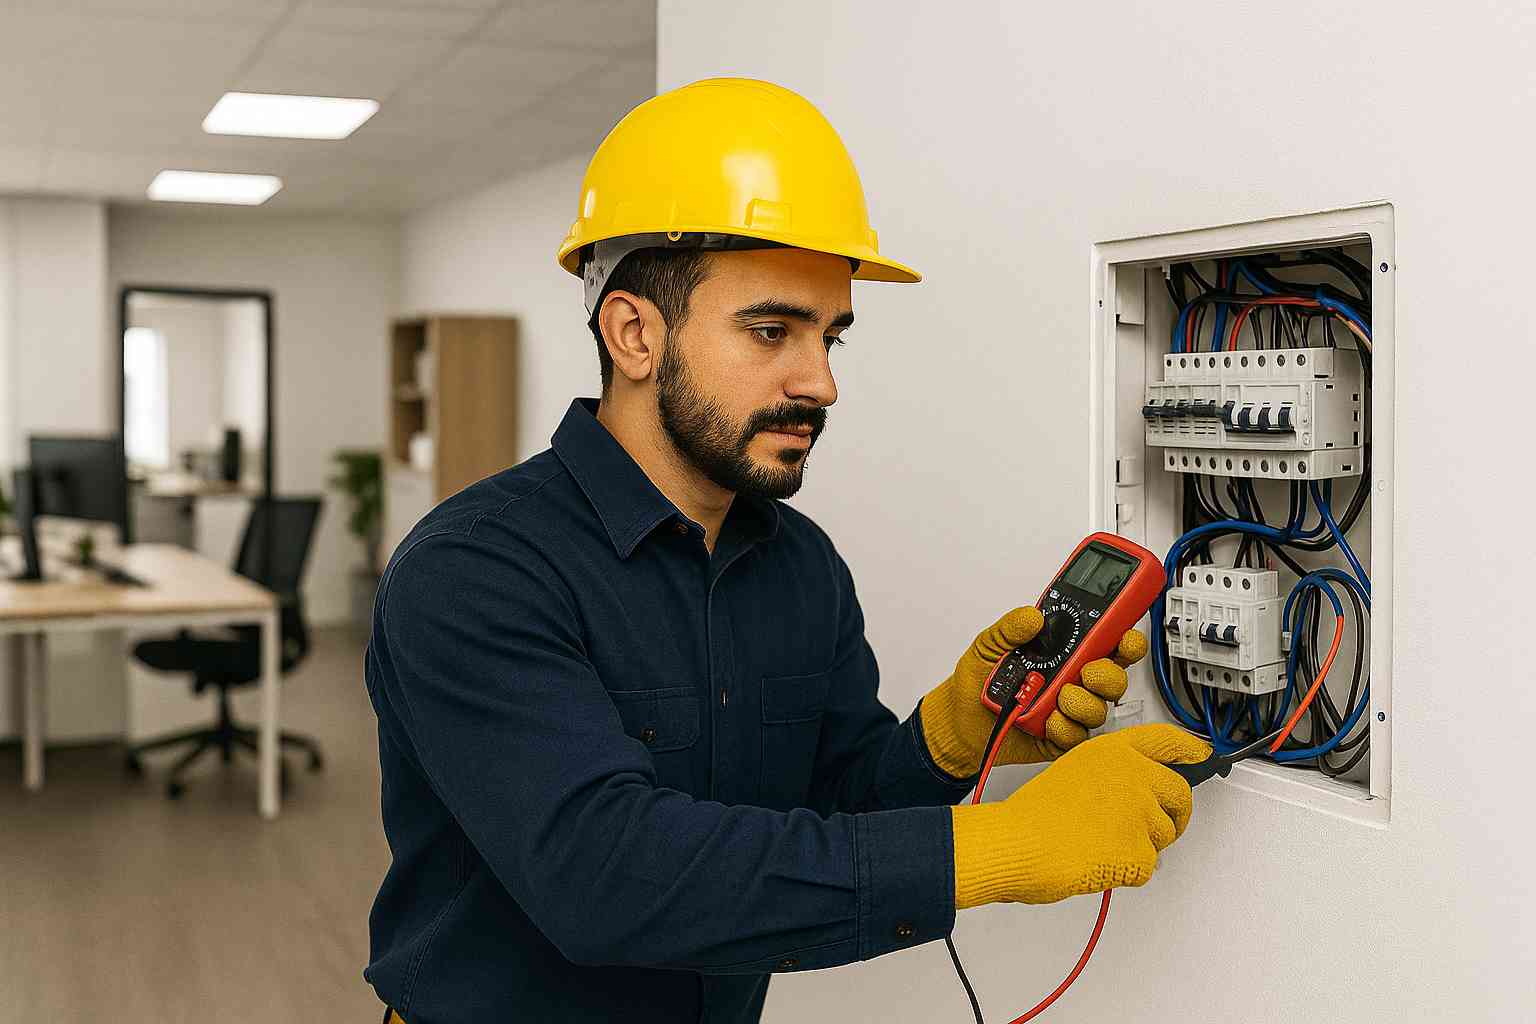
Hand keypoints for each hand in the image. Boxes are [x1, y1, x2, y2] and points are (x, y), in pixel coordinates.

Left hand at [918, 607, 1149, 777]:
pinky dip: (1064, 728)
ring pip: (1099, 709)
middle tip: (1086, 672)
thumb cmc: (977, 681)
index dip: (1125, 639)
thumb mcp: (989, 645)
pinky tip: (1046, 720)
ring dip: (1082, 703)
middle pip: (1113, 678)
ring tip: (1056, 698)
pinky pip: (1076, 737)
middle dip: (1108, 675)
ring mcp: (1067, 711)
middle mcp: (1071, 681)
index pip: (1106, 643)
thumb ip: (1010, 628)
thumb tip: (1032, 616)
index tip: (1126, 636)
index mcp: (1063, 653)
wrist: (957, 721)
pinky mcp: (1058, 738)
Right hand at [950, 724, 1210, 906]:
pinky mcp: (1142, 851)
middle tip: (1156, 826)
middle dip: (1174, 814)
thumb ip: (1111, 775)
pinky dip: (1127, 872)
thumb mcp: (1072, 771)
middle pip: (1180, 794)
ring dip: (1142, 845)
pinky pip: (1148, 867)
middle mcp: (1134, 775)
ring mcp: (1141, 812)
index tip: (1200, 752)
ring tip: (1102, 843)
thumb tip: (1136, 796)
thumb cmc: (1033, 814)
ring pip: (1164, 835)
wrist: (1018, 842)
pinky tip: (1099, 860)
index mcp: (1114, 751)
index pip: (1166, 740)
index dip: (1188, 747)